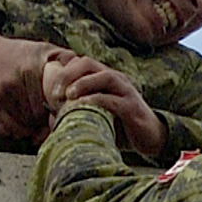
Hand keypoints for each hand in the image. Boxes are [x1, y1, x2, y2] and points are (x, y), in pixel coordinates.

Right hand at [0, 25, 57, 140]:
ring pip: (24, 122)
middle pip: (39, 114)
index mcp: (33, 67)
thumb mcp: (39, 49)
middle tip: (49, 125)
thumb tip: (82, 64)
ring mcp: (2, 90)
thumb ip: (62, 57)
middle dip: (46, 122)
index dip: (60, 110)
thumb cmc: (14, 52)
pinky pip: (8, 124)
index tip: (63, 115)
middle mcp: (17, 79)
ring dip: (32, 128)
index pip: (53, 99)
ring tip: (37, 126)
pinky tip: (22, 128)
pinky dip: (17, 130)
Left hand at [42, 51, 165, 159]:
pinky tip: (83, 107)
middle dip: (68, 74)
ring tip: (68, 95)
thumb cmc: (120, 126)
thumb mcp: (96, 115)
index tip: (50, 93)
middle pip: (88, 63)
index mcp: (104, 78)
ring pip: (104, 76)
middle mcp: (116, 79)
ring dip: (83, 83)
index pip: (80, 63)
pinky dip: (96, 100)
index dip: (63, 73)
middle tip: (54, 93)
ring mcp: (126, 91)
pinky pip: (113, 99)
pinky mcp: (132, 107)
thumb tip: (51, 119)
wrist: (151, 138)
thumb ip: (77, 112)